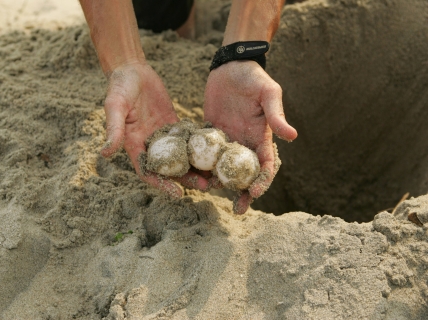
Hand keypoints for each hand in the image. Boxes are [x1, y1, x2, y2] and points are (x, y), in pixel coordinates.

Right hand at [101, 63, 209, 195]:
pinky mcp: (173, 124)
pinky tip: (216, 150)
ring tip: (215, 174)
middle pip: (170, 168)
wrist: (131, 70)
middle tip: (206, 187)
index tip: (178, 194)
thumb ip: (114, 129)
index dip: (162, 184)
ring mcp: (163, 136)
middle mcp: (150, 145)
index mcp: (134, 146)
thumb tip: (105, 153)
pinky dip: (200, 146)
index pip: (149, 172)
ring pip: (182, 156)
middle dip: (187, 179)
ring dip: (197, 166)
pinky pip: (188, 138)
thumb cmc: (119, 87)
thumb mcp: (115, 106)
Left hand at [204, 60, 297, 213]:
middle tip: (238, 209)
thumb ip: (276, 114)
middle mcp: (244, 143)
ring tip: (211, 194)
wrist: (230, 67)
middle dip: (243, 192)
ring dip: (219, 182)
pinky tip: (193, 175)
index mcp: (261, 137)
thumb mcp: (269, 93)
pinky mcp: (209, 134)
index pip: (265, 165)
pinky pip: (205, 153)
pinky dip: (201, 165)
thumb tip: (292, 136)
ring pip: (223, 168)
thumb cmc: (254, 78)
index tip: (256, 193)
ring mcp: (226, 140)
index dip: (263, 180)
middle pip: (244, 173)